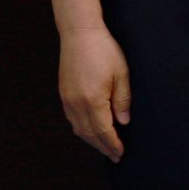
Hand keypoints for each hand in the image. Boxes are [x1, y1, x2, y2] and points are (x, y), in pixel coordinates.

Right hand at [57, 24, 131, 160]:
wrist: (79, 33)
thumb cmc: (104, 50)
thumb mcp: (121, 73)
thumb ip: (122, 99)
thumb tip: (123, 122)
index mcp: (93, 100)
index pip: (104, 131)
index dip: (112, 144)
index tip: (120, 153)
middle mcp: (76, 104)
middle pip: (90, 134)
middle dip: (103, 147)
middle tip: (115, 156)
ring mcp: (68, 100)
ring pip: (79, 129)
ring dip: (92, 140)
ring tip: (105, 146)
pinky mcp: (64, 94)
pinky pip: (72, 119)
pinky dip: (83, 129)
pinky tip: (91, 129)